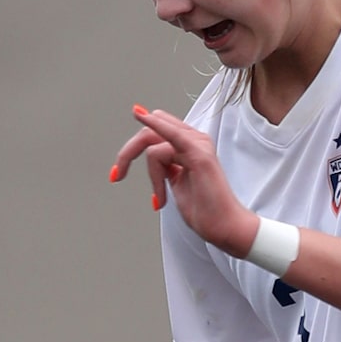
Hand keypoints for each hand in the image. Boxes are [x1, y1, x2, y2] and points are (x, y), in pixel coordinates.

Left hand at [110, 106, 258, 258]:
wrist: (223, 225)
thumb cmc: (204, 209)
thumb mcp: (177, 183)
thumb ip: (166, 167)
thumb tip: (152, 159)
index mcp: (188, 144)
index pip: (154, 131)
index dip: (131, 148)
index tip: (117, 173)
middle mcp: (193, 139)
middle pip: (149, 132)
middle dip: (128, 154)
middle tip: (117, 176)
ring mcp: (197, 144)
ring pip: (154, 147)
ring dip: (152, 176)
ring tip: (161, 199)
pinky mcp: (198, 154)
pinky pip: (170, 135)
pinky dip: (155, 126)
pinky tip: (140, 116)